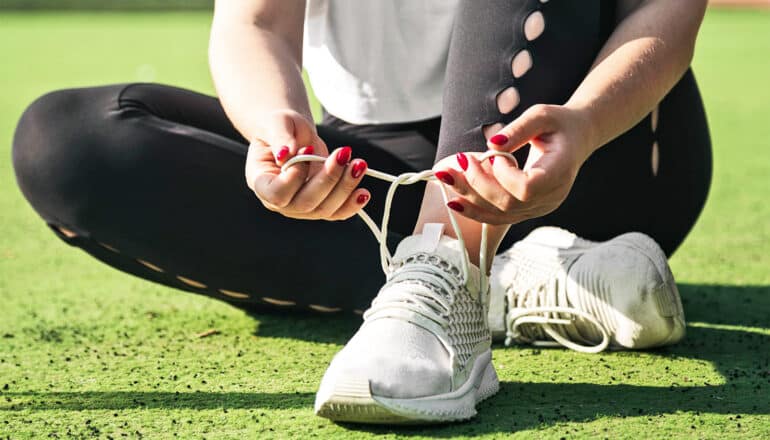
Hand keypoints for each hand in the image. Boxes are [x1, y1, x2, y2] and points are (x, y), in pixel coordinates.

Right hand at [245, 109, 370, 219]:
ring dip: (345, 187)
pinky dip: (352, 204)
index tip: (306, 149)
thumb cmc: (280, 127)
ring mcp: (300, 207)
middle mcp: (279, 201)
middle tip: (344, 152)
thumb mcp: (277, 123)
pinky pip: (337, 212)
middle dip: (328, 178)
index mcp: (261, 182)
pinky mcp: (320, 206)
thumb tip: (288, 154)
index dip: (294, 178)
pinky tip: (363, 192)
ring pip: (325, 208)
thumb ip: (280, 137)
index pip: (276, 194)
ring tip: (359, 163)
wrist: (295, 135)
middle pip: (305, 203)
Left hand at [434, 104, 595, 224]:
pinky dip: (474, 209)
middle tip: (457, 160)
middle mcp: (550, 198)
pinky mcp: (526, 211)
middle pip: (507, 203)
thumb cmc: (559, 124)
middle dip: (476, 184)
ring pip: (499, 214)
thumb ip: (519, 129)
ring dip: (468, 197)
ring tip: (445, 177)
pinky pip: (498, 217)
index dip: (504, 175)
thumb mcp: (542, 115)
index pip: (526, 188)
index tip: (494, 154)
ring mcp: (539, 208)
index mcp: (559, 173)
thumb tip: (492, 144)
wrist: (576, 139)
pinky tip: (453, 200)